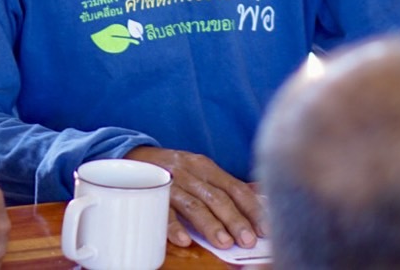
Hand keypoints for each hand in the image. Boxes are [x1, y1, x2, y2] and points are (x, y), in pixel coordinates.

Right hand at [125, 147, 260, 248]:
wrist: (133, 156)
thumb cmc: (175, 170)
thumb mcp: (200, 171)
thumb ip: (224, 186)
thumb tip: (259, 201)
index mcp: (206, 167)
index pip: (235, 188)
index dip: (252, 209)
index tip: (265, 229)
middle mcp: (190, 173)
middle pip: (217, 197)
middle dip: (234, 219)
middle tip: (248, 240)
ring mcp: (171, 183)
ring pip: (194, 204)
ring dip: (210, 225)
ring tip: (223, 243)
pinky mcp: (152, 194)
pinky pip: (164, 212)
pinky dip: (175, 226)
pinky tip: (184, 240)